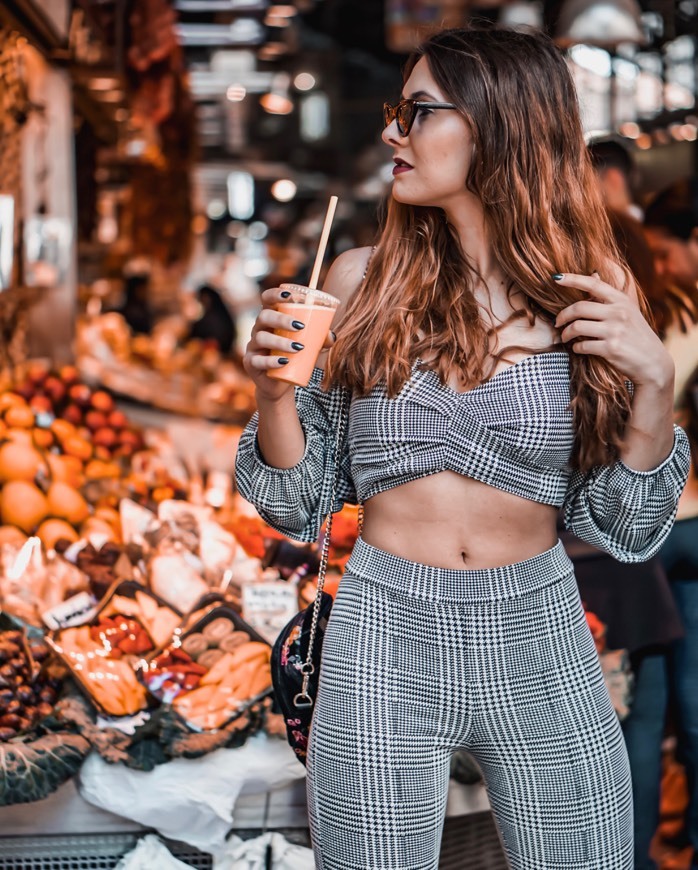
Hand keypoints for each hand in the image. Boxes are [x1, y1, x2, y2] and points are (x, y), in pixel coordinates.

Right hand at [243, 287, 335, 401]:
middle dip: (281, 319)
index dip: (274, 294)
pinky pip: (257, 361)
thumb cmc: (295, 357)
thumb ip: (321, 339)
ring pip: (261, 338)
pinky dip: (271, 361)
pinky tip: (284, 361)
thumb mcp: (309, 346)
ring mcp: (253, 346)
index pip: (266, 300)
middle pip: (264, 316)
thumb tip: (331, 335)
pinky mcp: (251, 364)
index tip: (289, 295)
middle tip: (300, 326)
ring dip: (280, 341)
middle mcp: (259, 329)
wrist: (281, 383)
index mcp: (271, 319)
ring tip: (298, 348)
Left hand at [554, 273, 673, 389]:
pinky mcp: (611, 348)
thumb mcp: (629, 311)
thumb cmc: (637, 335)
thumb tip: (592, 275)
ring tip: (565, 337)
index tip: (556, 278)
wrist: (653, 362)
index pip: (593, 284)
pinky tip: (578, 348)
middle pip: (579, 308)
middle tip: (557, 322)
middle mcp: (618, 313)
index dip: (572, 279)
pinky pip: (582, 345)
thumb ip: (609, 297)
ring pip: (577, 327)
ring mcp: (615, 330)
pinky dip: (576, 348)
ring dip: (566, 333)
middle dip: (562, 315)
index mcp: (621, 300)